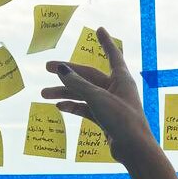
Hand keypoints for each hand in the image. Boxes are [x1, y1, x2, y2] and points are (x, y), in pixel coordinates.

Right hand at [42, 27, 155, 164]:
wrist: (134, 148)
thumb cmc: (121, 119)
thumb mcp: (97, 98)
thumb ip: (78, 84)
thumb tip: (61, 69)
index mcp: (121, 79)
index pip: (112, 55)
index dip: (105, 42)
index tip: (99, 29)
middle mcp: (117, 89)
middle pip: (89, 75)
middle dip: (68, 72)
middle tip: (47, 67)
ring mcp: (111, 104)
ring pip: (84, 93)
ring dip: (65, 93)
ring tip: (44, 94)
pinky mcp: (106, 118)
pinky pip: (86, 108)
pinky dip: (74, 106)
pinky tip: (59, 106)